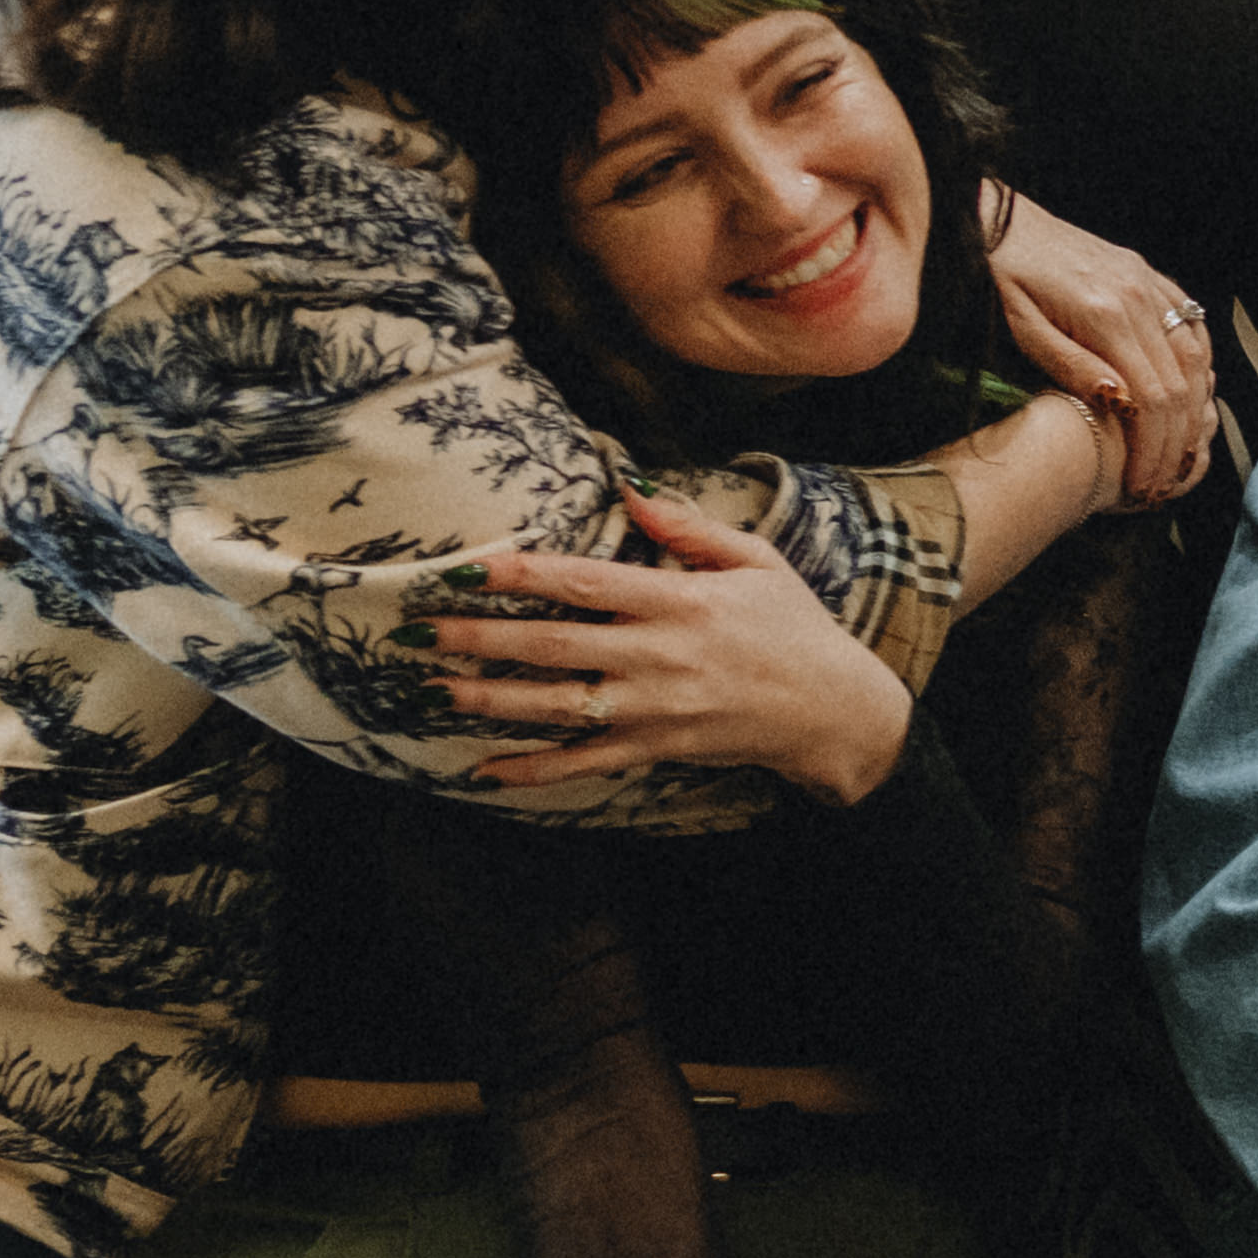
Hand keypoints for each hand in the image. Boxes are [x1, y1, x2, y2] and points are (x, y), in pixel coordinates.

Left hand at [437, 495, 908, 801]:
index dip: (522, 574)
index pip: (586, 583)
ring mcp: (656, 708)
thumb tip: (631, 487)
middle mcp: (661, 657)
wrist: (836, 711)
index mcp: (682, 602)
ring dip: (491, 700)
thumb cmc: (796, 629)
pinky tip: (486, 768)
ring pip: (559, 705)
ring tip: (433, 688)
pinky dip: (536, 770)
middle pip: (556, 645)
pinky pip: (586, 762)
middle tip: (420, 630)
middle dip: (482, 638)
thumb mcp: (757, 561)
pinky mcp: (658, 748)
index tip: (467, 567)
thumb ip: (690, 527)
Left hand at [986, 198, 1223, 503]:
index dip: (1152, 450)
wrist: (997, 220)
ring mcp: (1149, 282)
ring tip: (1177, 452)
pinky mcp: (1150, 275)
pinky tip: (1189, 398)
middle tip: (1160, 482)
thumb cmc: (999, 277)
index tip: (1142, 485)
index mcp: (1105, 313)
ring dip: (1193, 413)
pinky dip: (1199, 368)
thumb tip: (1120, 403)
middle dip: (1175, 444)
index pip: (1151, 399)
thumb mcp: (1020, 328)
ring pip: (1196, 359)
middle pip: (1181, 386)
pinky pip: (1194, 326)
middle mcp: (1138, 295)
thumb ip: (1069, 365)